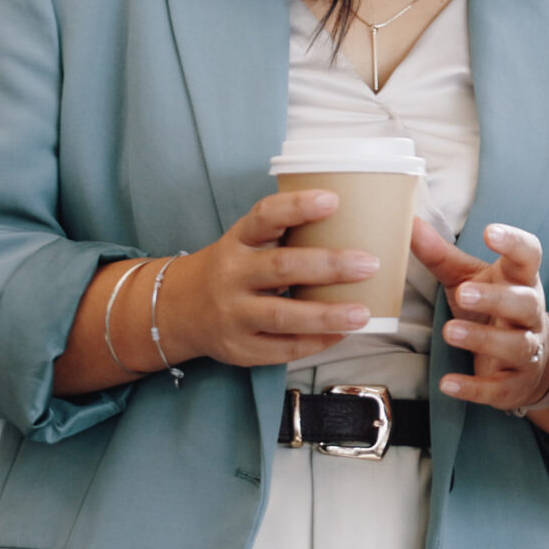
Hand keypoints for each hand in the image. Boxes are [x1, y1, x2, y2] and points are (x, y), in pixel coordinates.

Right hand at [154, 189, 379, 366]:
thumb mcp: (248, 242)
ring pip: (282, 315)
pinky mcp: (239, 348)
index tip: (333, 200)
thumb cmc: (235, 268)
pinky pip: (282, 348)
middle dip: (329, 266)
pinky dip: (316, 342)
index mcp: (238, 241)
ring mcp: (233, 314)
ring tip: (362, 314)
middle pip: (281, 267)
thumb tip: (355, 225)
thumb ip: (287, 234)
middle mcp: (232, 275)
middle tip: (369, 264)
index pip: (264, 216)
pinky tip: (343, 334)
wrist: (179, 309)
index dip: (297, 206)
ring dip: (327, 315)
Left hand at [411, 219, 548, 410]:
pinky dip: (474, 387)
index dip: (514, 242)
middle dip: (495, 298)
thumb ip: (440, 254)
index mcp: (520, 280)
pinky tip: (448, 383)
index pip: (528, 255)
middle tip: (463, 292)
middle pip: (523, 303)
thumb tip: (408, 222)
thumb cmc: (493, 309)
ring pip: (515, 345)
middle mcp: (530, 313)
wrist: (531, 364)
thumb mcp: (468, 278)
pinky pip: (498, 387)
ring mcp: (527, 349)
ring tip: (450, 332)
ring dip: (484, 339)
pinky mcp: (515, 383)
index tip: (490, 232)